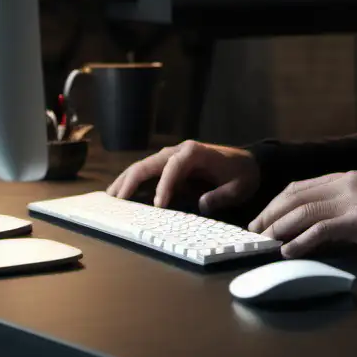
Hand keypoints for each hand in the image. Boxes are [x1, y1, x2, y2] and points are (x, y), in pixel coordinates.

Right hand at [107, 140, 259, 212]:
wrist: (247, 163)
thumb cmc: (242, 174)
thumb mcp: (239, 186)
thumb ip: (222, 195)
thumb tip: (201, 204)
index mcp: (195, 152)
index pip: (174, 166)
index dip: (165, 185)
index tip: (159, 205)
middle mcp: (178, 151)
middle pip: (149, 163)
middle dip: (132, 182)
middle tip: (117, 203)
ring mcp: (170, 157)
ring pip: (141, 167)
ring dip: (125, 182)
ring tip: (110, 200)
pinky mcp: (167, 166)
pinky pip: (146, 173)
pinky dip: (131, 183)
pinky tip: (119, 195)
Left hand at [247, 170, 356, 258]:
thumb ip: (345, 209)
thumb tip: (313, 230)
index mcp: (350, 177)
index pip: (301, 186)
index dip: (277, 203)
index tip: (263, 219)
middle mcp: (348, 182)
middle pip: (296, 195)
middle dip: (270, 214)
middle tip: (255, 233)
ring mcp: (355, 199)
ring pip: (304, 210)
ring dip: (279, 227)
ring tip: (265, 243)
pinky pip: (322, 228)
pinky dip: (301, 239)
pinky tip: (290, 250)